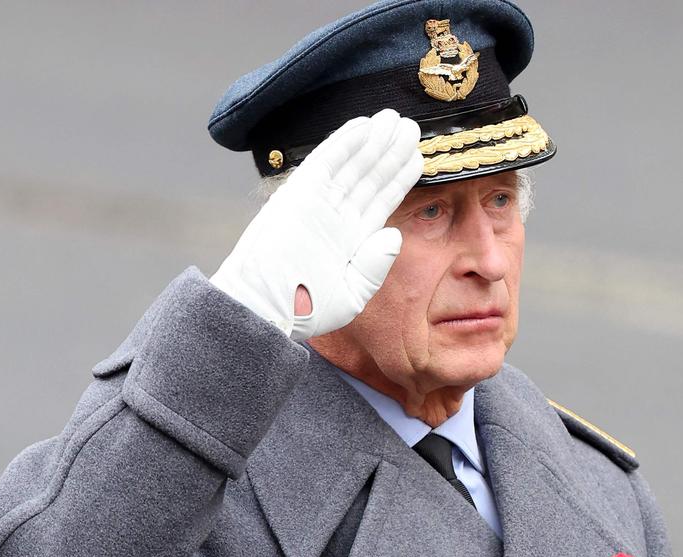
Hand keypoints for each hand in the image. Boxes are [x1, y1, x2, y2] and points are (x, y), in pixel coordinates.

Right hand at [211, 109, 422, 340]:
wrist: (265, 306)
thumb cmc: (304, 309)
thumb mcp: (352, 295)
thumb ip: (375, 266)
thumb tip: (395, 235)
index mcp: (352, 240)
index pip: (381, 201)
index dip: (398, 178)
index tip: (417, 156)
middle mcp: (337, 217)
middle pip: (370, 177)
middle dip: (390, 152)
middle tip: (411, 127)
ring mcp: (318, 204)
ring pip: (352, 166)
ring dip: (373, 142)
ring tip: (394, 119)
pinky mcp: (299, 193)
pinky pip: (325, 162)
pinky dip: (344, 143)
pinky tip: (364, 126)